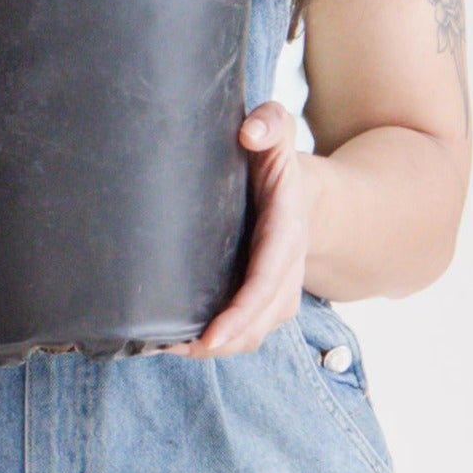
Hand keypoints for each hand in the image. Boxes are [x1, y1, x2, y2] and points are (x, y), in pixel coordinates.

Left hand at [173, 103, 318, 357]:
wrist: (306, 195)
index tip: (211, 336)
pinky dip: (214, 344)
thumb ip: (270, 123)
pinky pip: (243, 333)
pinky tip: (176, 343)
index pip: (267, 280)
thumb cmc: (278, 161)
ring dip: (213, 349)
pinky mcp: (262, 303)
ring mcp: (277, 293)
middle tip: (170, 347)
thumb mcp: (279, 131)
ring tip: (165, 347)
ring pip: (250, 335)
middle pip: (257, 321)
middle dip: (219, 341)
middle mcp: (286, 271)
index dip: (242, 312)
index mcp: (286, 232)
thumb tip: (249, 134)